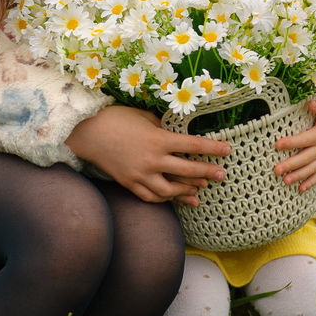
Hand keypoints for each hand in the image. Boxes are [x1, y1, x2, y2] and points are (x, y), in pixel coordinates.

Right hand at [67, 104, 228, 206]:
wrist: (88, 133)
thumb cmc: (116, 118)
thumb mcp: (144, 116)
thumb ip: (162, 126)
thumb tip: (176, 132)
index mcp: (159, 139)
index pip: (192, 144)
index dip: (212, 148)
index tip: (227, 150)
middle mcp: (153, 160)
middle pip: (187, 170)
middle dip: (207, 172)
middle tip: (222, 175)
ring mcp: (141, 175)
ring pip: (170, 190)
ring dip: (187, 191)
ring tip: (200, 190)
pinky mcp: (130, 183)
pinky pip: (151, 197)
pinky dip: (165, 199)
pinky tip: (174, 198)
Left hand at [273, 100, 315, 192]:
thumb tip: (310, 103)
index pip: (303, 139)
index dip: (290, 142)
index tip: (277, 144)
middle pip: (305, 158)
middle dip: (290, 164)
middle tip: (276, 169)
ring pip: (311, 169)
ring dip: (298, 176)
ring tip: (285, 182)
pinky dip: (311, 183)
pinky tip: (300, 190)